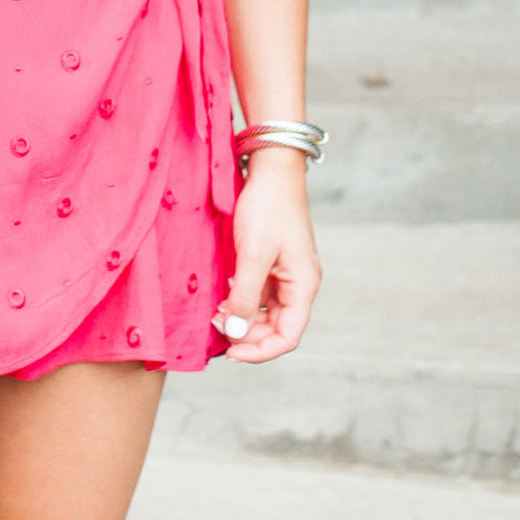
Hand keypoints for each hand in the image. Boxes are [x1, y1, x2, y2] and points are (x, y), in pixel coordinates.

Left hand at [211, 158, 318, 363]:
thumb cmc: (268, 207)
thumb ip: (245, 297)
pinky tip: (223, 295)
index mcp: (303, 286)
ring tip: (216, 312)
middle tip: (215, 325)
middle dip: (246, 333)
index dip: (259, 351)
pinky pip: (259, 295)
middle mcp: (299, 284)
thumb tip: (235, 332)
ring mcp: (286, 274)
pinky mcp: (273, 263)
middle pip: (276, 328)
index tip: (230, 351)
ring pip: (265, 313)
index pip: (287, 337)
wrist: (271, 168)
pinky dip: (241, 301)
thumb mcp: (253, 255)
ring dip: (241, 318)